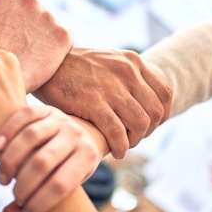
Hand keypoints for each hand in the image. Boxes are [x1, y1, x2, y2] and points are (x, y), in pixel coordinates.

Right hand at [0, 105, 101, 211]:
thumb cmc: (72, 165)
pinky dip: (8, 130)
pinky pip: (24, 115)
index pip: (61, 184)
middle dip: (24, 184)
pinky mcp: (47, 108)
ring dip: (11, 160)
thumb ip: (41, 197)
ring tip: (3, 178)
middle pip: (43, 161)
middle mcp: (76, 134)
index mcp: (88, 155)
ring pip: (31, 136)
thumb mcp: (68, 182)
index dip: (41, 203)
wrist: (84, 133)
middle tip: (14, 194)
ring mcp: (61, 119)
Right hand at [33, 47, 172, 158]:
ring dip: (134, 140)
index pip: (165, 93)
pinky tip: (114, 150)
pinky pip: (117, 132)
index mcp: (133, 61)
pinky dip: (120, 146)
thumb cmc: (77, 67)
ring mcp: (110, 87)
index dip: (162, 114)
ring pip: (140, 124)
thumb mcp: (109, 61)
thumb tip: (143, 102)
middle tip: (134, 137)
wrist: (47, 62)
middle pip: (155, 112)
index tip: (150, 125)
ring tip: (124, 144)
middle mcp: (127, 72)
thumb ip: (127, 76)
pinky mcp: (92, 101)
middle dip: (148, 131)